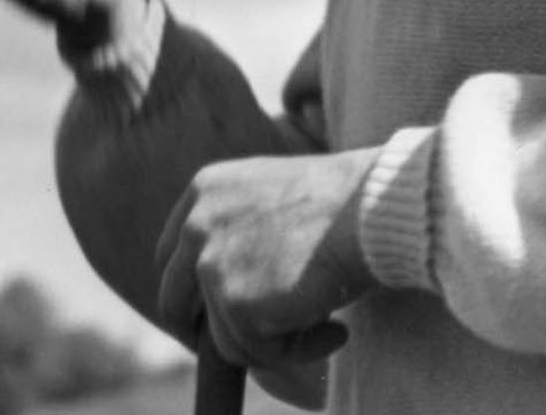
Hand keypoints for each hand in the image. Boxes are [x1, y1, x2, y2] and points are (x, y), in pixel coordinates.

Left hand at [155, 147, 378, 373]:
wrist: (372, 208)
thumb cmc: (347, 204)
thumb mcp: (276, 201)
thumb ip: (244, 233)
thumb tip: (240, 294)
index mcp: (204, 191)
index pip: (173, 256)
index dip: (194, 293)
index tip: (217, 318)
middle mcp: (196, 225)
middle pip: (173, 302)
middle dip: (202, 335)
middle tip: (248, 348)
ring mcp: (210, 265)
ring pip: (222, 338)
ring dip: (272, 344)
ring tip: (327, 325)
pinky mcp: (234, 304)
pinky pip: (257, 354)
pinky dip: (299, 353)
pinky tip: (337, 330)